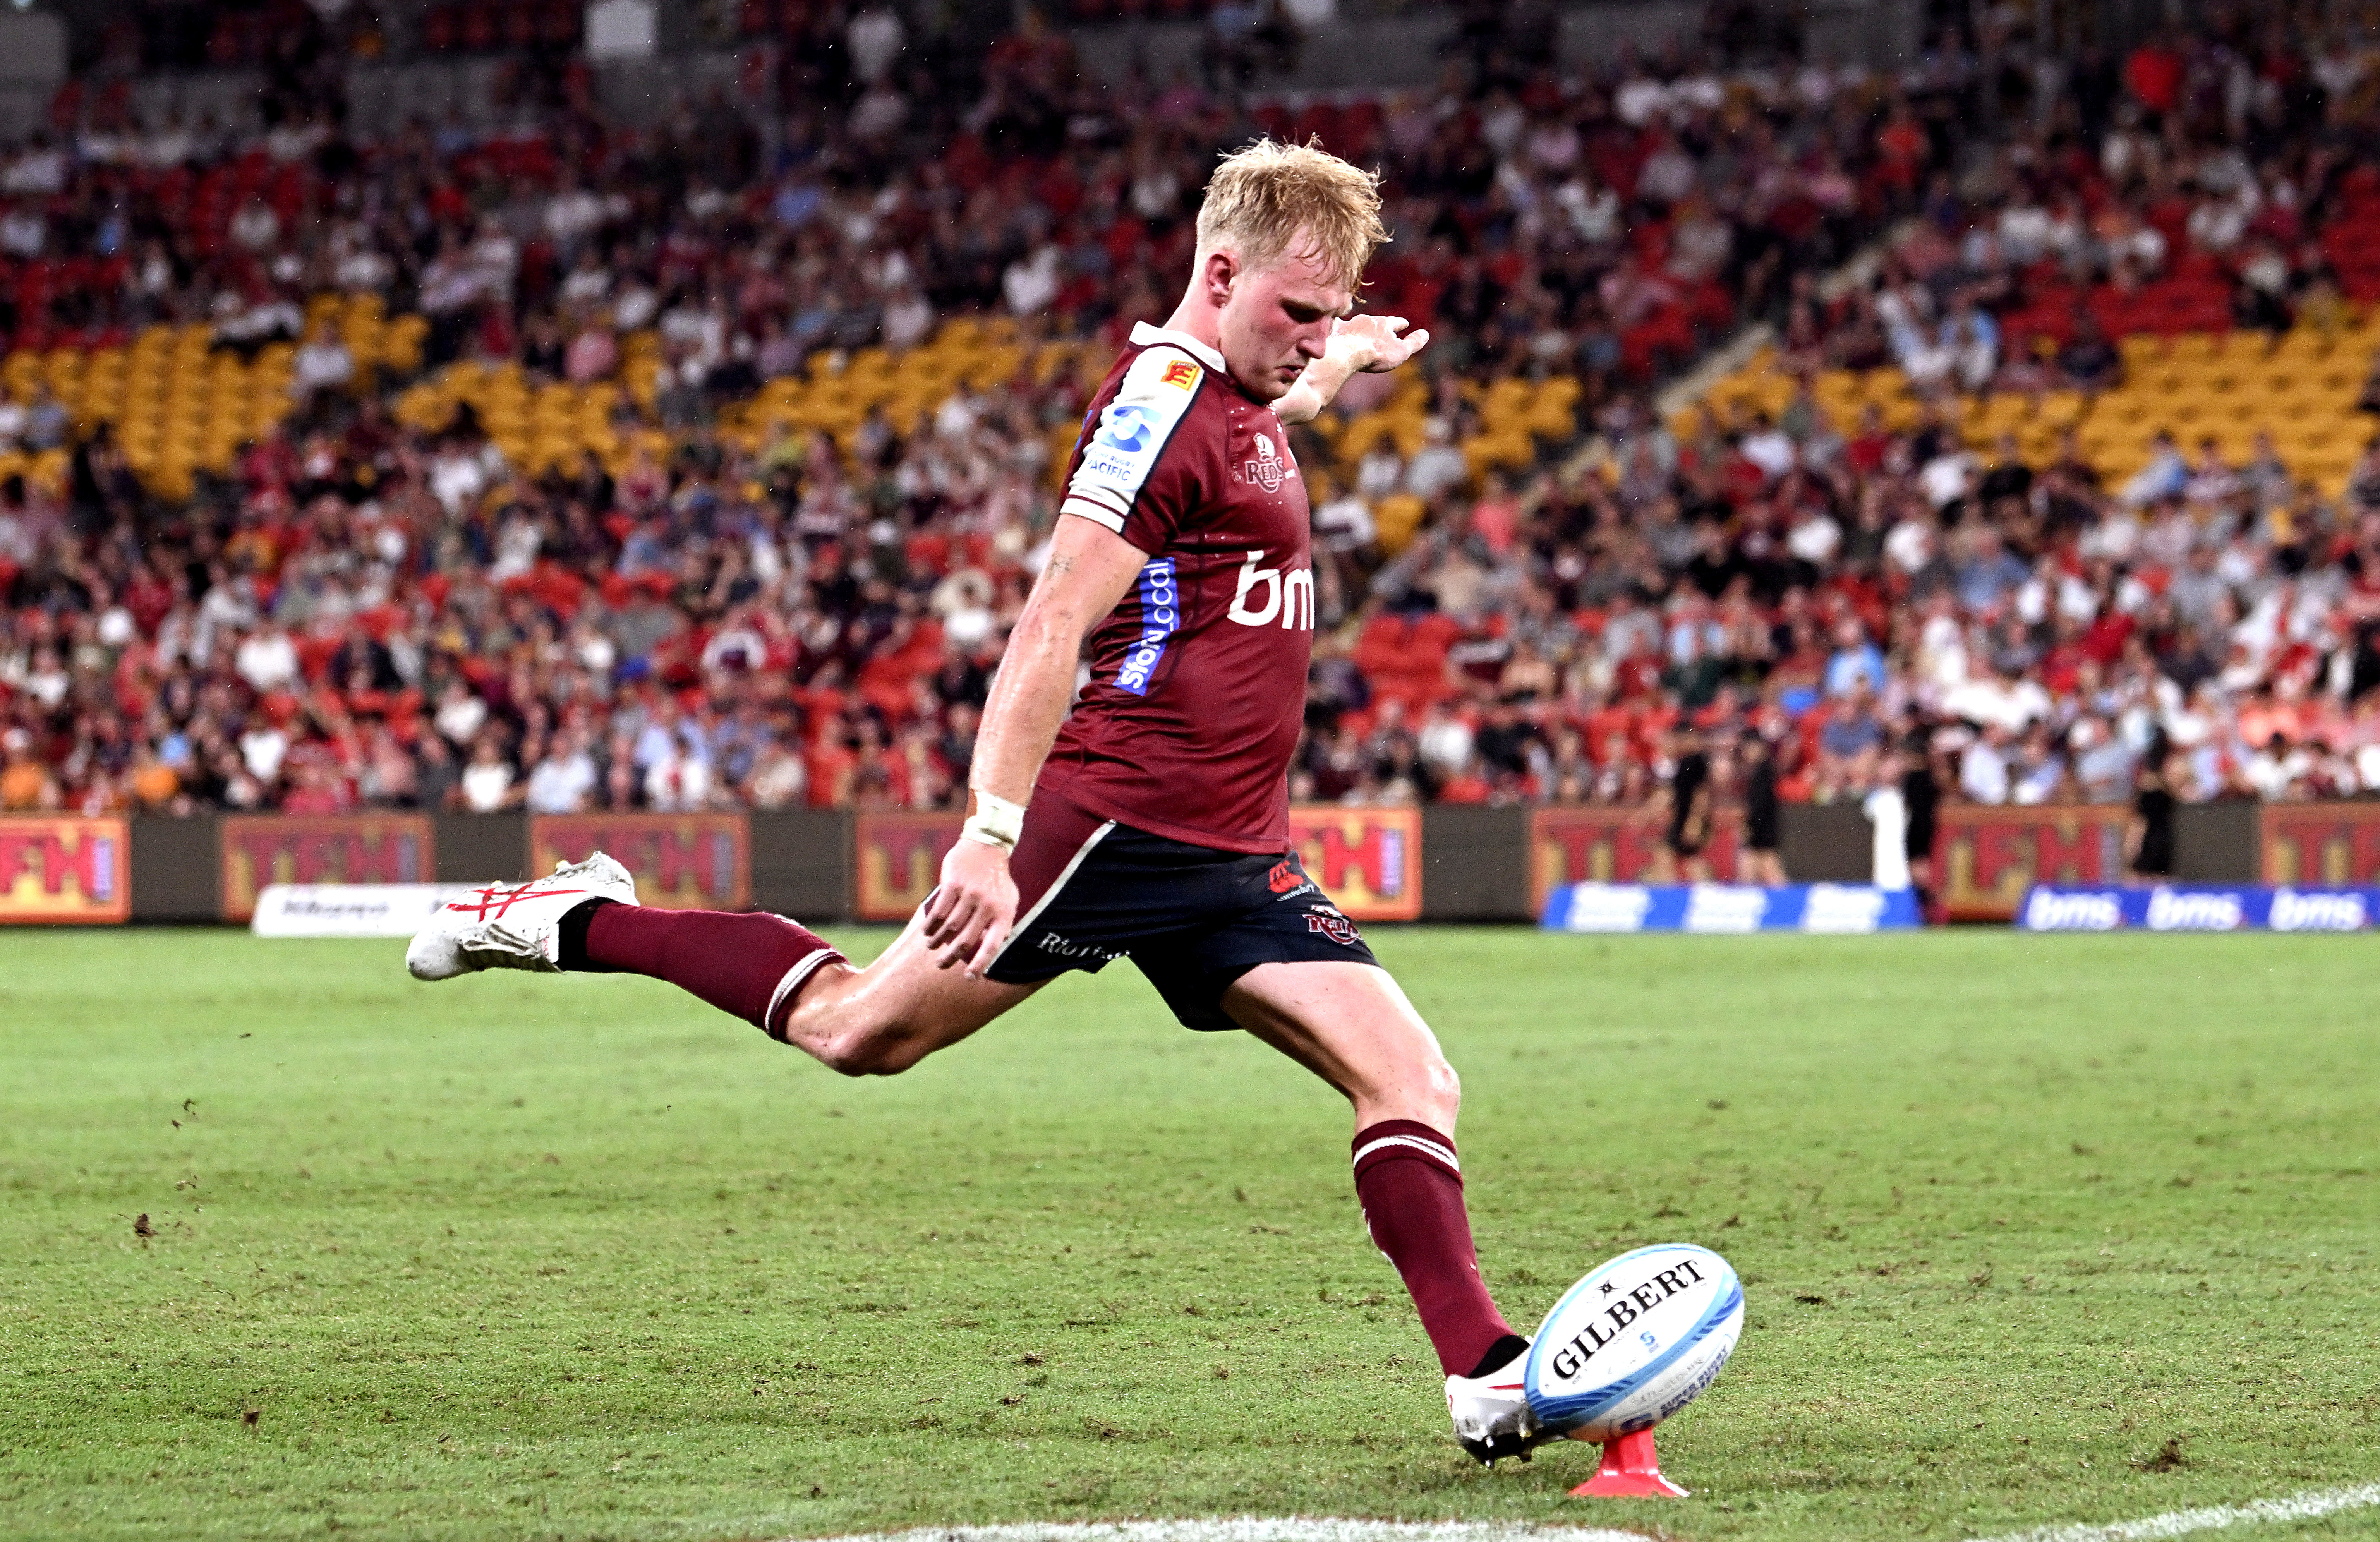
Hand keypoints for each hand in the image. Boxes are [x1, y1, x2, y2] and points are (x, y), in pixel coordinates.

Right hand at [919, 837, 1017, 978]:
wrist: (986, 847)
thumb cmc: (997, 880)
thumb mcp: (1009, 901)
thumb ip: (1002, 923)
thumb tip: (995, 948)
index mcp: (1003, 913)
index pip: (992, 946)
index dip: (980, 964)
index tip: (969, 978)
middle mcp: (987, 906)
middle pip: (965, 940)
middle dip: (950, 958)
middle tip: (941, 966)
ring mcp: (970, 894)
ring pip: (949, 927)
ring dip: (937, 941)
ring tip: (931, 947)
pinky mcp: (953, 884)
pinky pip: (938, 911)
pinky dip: (930, 924)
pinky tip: (926, 931)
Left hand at [1325, 313, 1430, 374]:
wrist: (1347, 353)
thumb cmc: (1376, 354)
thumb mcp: (1401, 351)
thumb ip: (1414, 343)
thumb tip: (1426, 334)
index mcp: (1384, 324)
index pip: (1395, 322)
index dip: (1400, 324)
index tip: (1404, 323)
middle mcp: (1367, 320)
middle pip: (1376, 322)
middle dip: (1380, 325)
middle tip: (1383, 326)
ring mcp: (1350, 325)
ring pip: (1358, 324)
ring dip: (1361, 327)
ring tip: (1362, 331)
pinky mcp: (1336, 331)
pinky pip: (1337, 328)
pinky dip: (1340, 329)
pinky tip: (1335, 330)